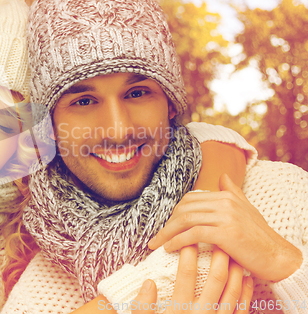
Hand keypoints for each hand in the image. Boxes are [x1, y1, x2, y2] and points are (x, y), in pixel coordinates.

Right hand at [132, 245, 252, 313]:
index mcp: (180, 311)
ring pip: (233, 292)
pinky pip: (242, 310)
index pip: (186, 275)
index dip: (187, 253)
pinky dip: (246, 292)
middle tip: (216, 237)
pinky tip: (246, 279)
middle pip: (216, 279)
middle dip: (217, 255)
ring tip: (233, 252)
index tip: (186, 238)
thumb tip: (149, 282)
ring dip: (235, 270)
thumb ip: (142, 306)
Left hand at [148, 174, 301, 281]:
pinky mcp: (226, 233)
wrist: (278, 256)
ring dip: (167, 233)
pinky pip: (194, 234)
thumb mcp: (246, 209)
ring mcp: (226, 216)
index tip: (165, 226)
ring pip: (186, 220)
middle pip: (184, 208)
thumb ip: (232, 192)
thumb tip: (222, 176)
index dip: (174, 213)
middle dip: (167, 223)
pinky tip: (169, 248)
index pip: (190, 199)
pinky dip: (177, 241)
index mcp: (226, 195)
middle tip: (156, 237)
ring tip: (157, 244)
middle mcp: (225, 202)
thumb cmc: (260, 236)